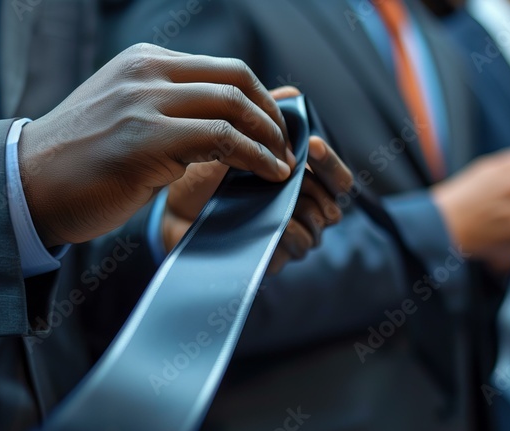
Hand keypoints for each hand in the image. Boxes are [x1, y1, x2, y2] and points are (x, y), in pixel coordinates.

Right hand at [19, 43, 295, 246]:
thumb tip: (221, 125)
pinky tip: (268, 175)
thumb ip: (168, 111)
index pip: (222, 68)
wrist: (27, 185)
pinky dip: (255, 157)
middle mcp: (146, 72)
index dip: (259, 98)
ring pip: (233, 105)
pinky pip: (221, 139)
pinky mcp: (147, 138)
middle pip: (236, 78)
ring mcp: (145, 102)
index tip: (275, 128)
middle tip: (285, 146)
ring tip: (281, 164)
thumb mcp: (124, 117)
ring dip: (269, 138)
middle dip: (271, 114)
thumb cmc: (77, 163)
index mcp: (142, 62)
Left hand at [163, 88, 352, 273]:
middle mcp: (299, 208)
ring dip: (305, 209)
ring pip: (319, 226)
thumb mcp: (230, 139)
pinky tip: (278, 224)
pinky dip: (290, 234)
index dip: (329, 160)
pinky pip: (296, 248)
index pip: (332, 173)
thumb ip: (261, 119)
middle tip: (303, 167)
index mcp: (298, 180)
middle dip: (323, 182)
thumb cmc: (204, 175)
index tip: (313, 143)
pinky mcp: (273, 257)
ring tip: (286, 197)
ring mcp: (288, 234)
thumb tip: (291, 92)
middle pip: (335, 200)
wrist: (175, 212)